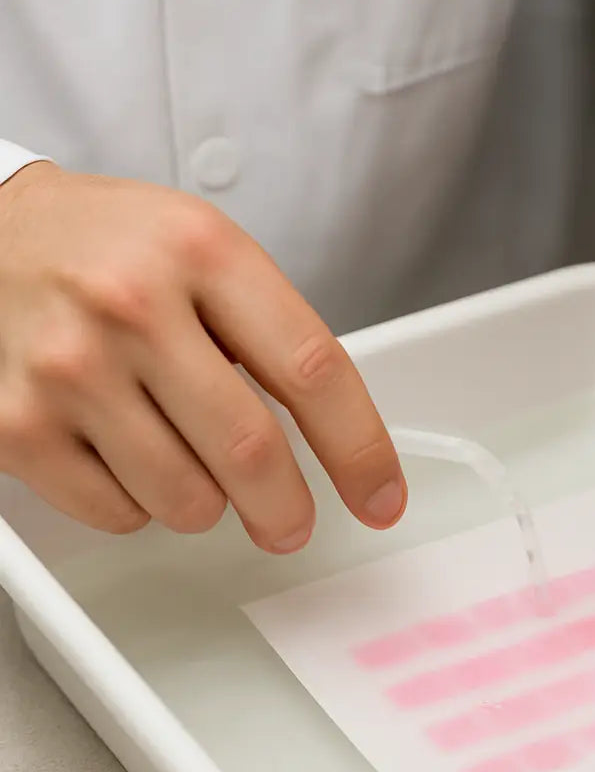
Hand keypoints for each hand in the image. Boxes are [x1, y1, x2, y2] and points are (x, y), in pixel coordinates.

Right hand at [0, 162, 405, 549]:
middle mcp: (131, 306)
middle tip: (290, 521)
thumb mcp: (207, 253)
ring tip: (183, 452)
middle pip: (251, 451)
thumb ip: (270, 334)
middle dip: (286, 509)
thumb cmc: (112, 249)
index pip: (313, 370)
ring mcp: (67, 369)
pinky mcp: (15, 425)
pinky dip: (140, 504)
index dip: (360, 449)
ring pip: (185, 500)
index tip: (381, 496)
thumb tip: (336, 440)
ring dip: (207, 501)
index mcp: (201, 252)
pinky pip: (119, 513)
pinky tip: (124, 452)